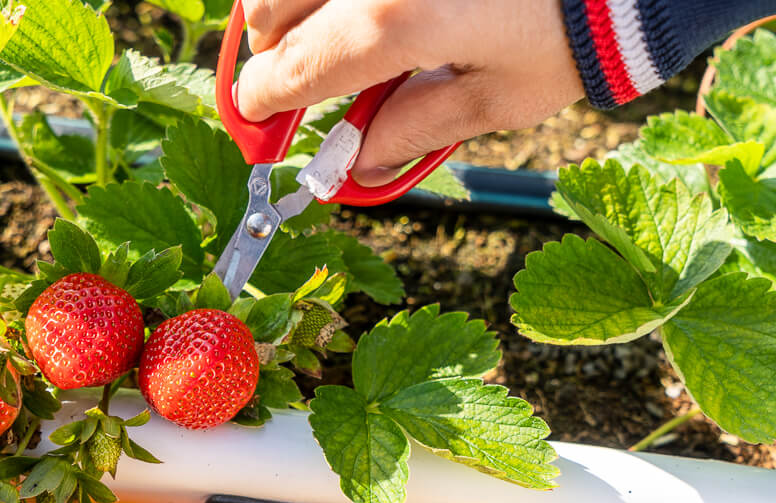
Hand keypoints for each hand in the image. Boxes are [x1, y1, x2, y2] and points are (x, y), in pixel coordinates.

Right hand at [236, 0, 584, 184]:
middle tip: (286, 76)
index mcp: (394, 21)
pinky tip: (340, 7)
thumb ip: (412, 129)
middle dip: (270, 51)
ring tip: (315, 31)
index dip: (262, 100)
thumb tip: (357, 163)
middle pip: (269, 10)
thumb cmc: (573, 27)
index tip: (253, 114)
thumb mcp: (497, 97)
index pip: (294, 70)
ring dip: (282, 5)